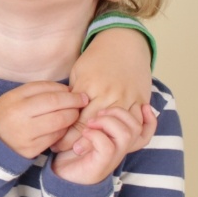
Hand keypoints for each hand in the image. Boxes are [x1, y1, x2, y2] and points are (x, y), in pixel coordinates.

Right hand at [0, 82, 87, 158]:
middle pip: (56, 108)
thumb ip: (38, 89)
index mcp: (16, 100)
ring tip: (75, 113)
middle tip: (82, 101)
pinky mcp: (32, 149)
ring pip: (59, 124)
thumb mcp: (15, 95)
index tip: (77, 91)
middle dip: (74, 104)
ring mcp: (27, 135)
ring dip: (72, 117)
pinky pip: (55, 138)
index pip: (48, 93)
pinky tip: (64, 125)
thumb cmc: (7, 112)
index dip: (67, 92)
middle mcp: (21, 117)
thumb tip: (66, 89)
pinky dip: (63, 130)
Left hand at [52, 103, 156, 183]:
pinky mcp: (101, 164)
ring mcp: (113, 157)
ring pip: (125, 134)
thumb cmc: (72, 147)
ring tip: (91, 123)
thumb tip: (100, 96)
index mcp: (119, 140)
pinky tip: (85, 133)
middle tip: (100, 112)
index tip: (144, 106)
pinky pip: (107, 146)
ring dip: (107, 122)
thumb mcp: (85, 126)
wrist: (63, 174)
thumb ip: (98, 114)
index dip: (150, 120)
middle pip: (137, 128)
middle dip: (120, 112)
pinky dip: (95, 135)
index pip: (145, 131)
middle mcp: (120, 149)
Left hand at [55, 28, 151, 152]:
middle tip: (66, 153)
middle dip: (80, 142)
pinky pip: (137, 123)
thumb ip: (73, 94)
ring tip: (89, 151)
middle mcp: (109, 94)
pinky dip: (126, 134)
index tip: (56, 145)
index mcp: (91, 87)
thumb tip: (61, 113)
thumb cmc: (96, 58)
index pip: (78, 118)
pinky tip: (115, 141)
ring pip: (116, 128)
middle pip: (94, 126)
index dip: (68, 135)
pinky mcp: (141, 100)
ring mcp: (127, 98)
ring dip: (103, 141)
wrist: (123, 43)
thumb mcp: (79, 73)